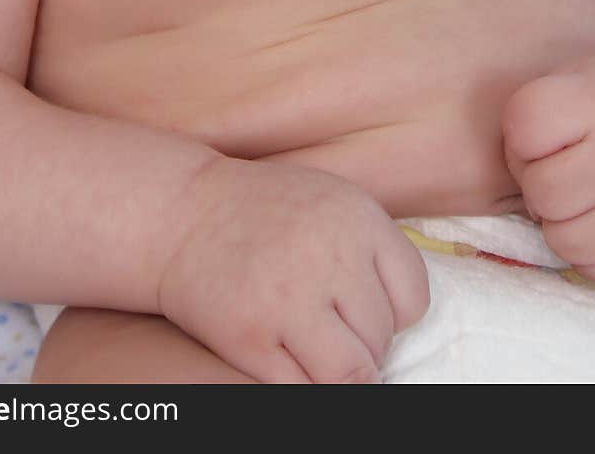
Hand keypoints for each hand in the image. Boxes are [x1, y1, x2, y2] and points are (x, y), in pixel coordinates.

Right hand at [158, 156, 429, 382]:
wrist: (181, 211)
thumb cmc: (263, 211)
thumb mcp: (331, 203)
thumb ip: (371, 250)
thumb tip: (403, 322)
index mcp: (357, 217)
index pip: (413, 297)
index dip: (391, 312)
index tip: (361, 308)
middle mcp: (329, 256)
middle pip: (381, 338)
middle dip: (361, 343)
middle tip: (328, 326)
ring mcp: (288, 298)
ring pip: (352, 374)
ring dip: (339, 373)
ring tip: (315, 350)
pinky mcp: (250, 336)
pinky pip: (304, 391)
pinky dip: (301, 385)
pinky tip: (285, 358)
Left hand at [502, 48, 594, 285]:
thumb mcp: (580, 76)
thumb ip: (536, 112)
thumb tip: (513, 176)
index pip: (524, 127)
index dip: (520, 136)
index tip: (542, 135)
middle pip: (541, 191)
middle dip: (537, 183)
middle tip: (559, 171)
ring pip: (563, 241)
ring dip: (558, 222)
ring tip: (579, 198)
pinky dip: (588, 252)